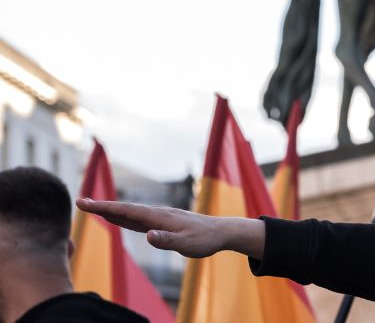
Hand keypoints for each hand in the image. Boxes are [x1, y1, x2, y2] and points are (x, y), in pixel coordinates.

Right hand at [76, 198, 262, 258]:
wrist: (221, 232)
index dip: (104, 207)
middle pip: (124, 209)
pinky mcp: (162, 222)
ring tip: (92, 208)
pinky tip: (117, 217)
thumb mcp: (187, 245)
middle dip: (101, 206)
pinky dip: (123, 216)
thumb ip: (167, 241)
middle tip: (80, 202)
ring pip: (130, 212)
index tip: (85, 203)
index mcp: (159, 217)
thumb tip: (148, 236)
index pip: (126, 211)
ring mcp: (159, 217)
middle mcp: (157, 213)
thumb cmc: (204, 240)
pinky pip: (137, 218)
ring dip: (110, 209)